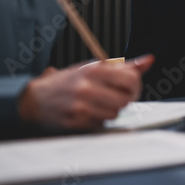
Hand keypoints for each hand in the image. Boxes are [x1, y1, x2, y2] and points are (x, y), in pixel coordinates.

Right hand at [18, 55, 153, 130]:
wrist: (34, 99)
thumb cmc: (68, 82)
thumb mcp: (93, 68)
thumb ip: (124, 66)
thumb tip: (149, 60)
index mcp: (94, 70)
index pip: (131, 79)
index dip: (135, 85)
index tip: (130, 86)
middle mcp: (87, 86)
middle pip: (125, 99)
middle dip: (125, 99)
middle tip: (118, 97)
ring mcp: (80, 105)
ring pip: (115, 113)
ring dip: (113, 110)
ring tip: (102, 104)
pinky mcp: (74, 121)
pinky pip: (100, 123)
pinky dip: (100, 119)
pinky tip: (91, 112)